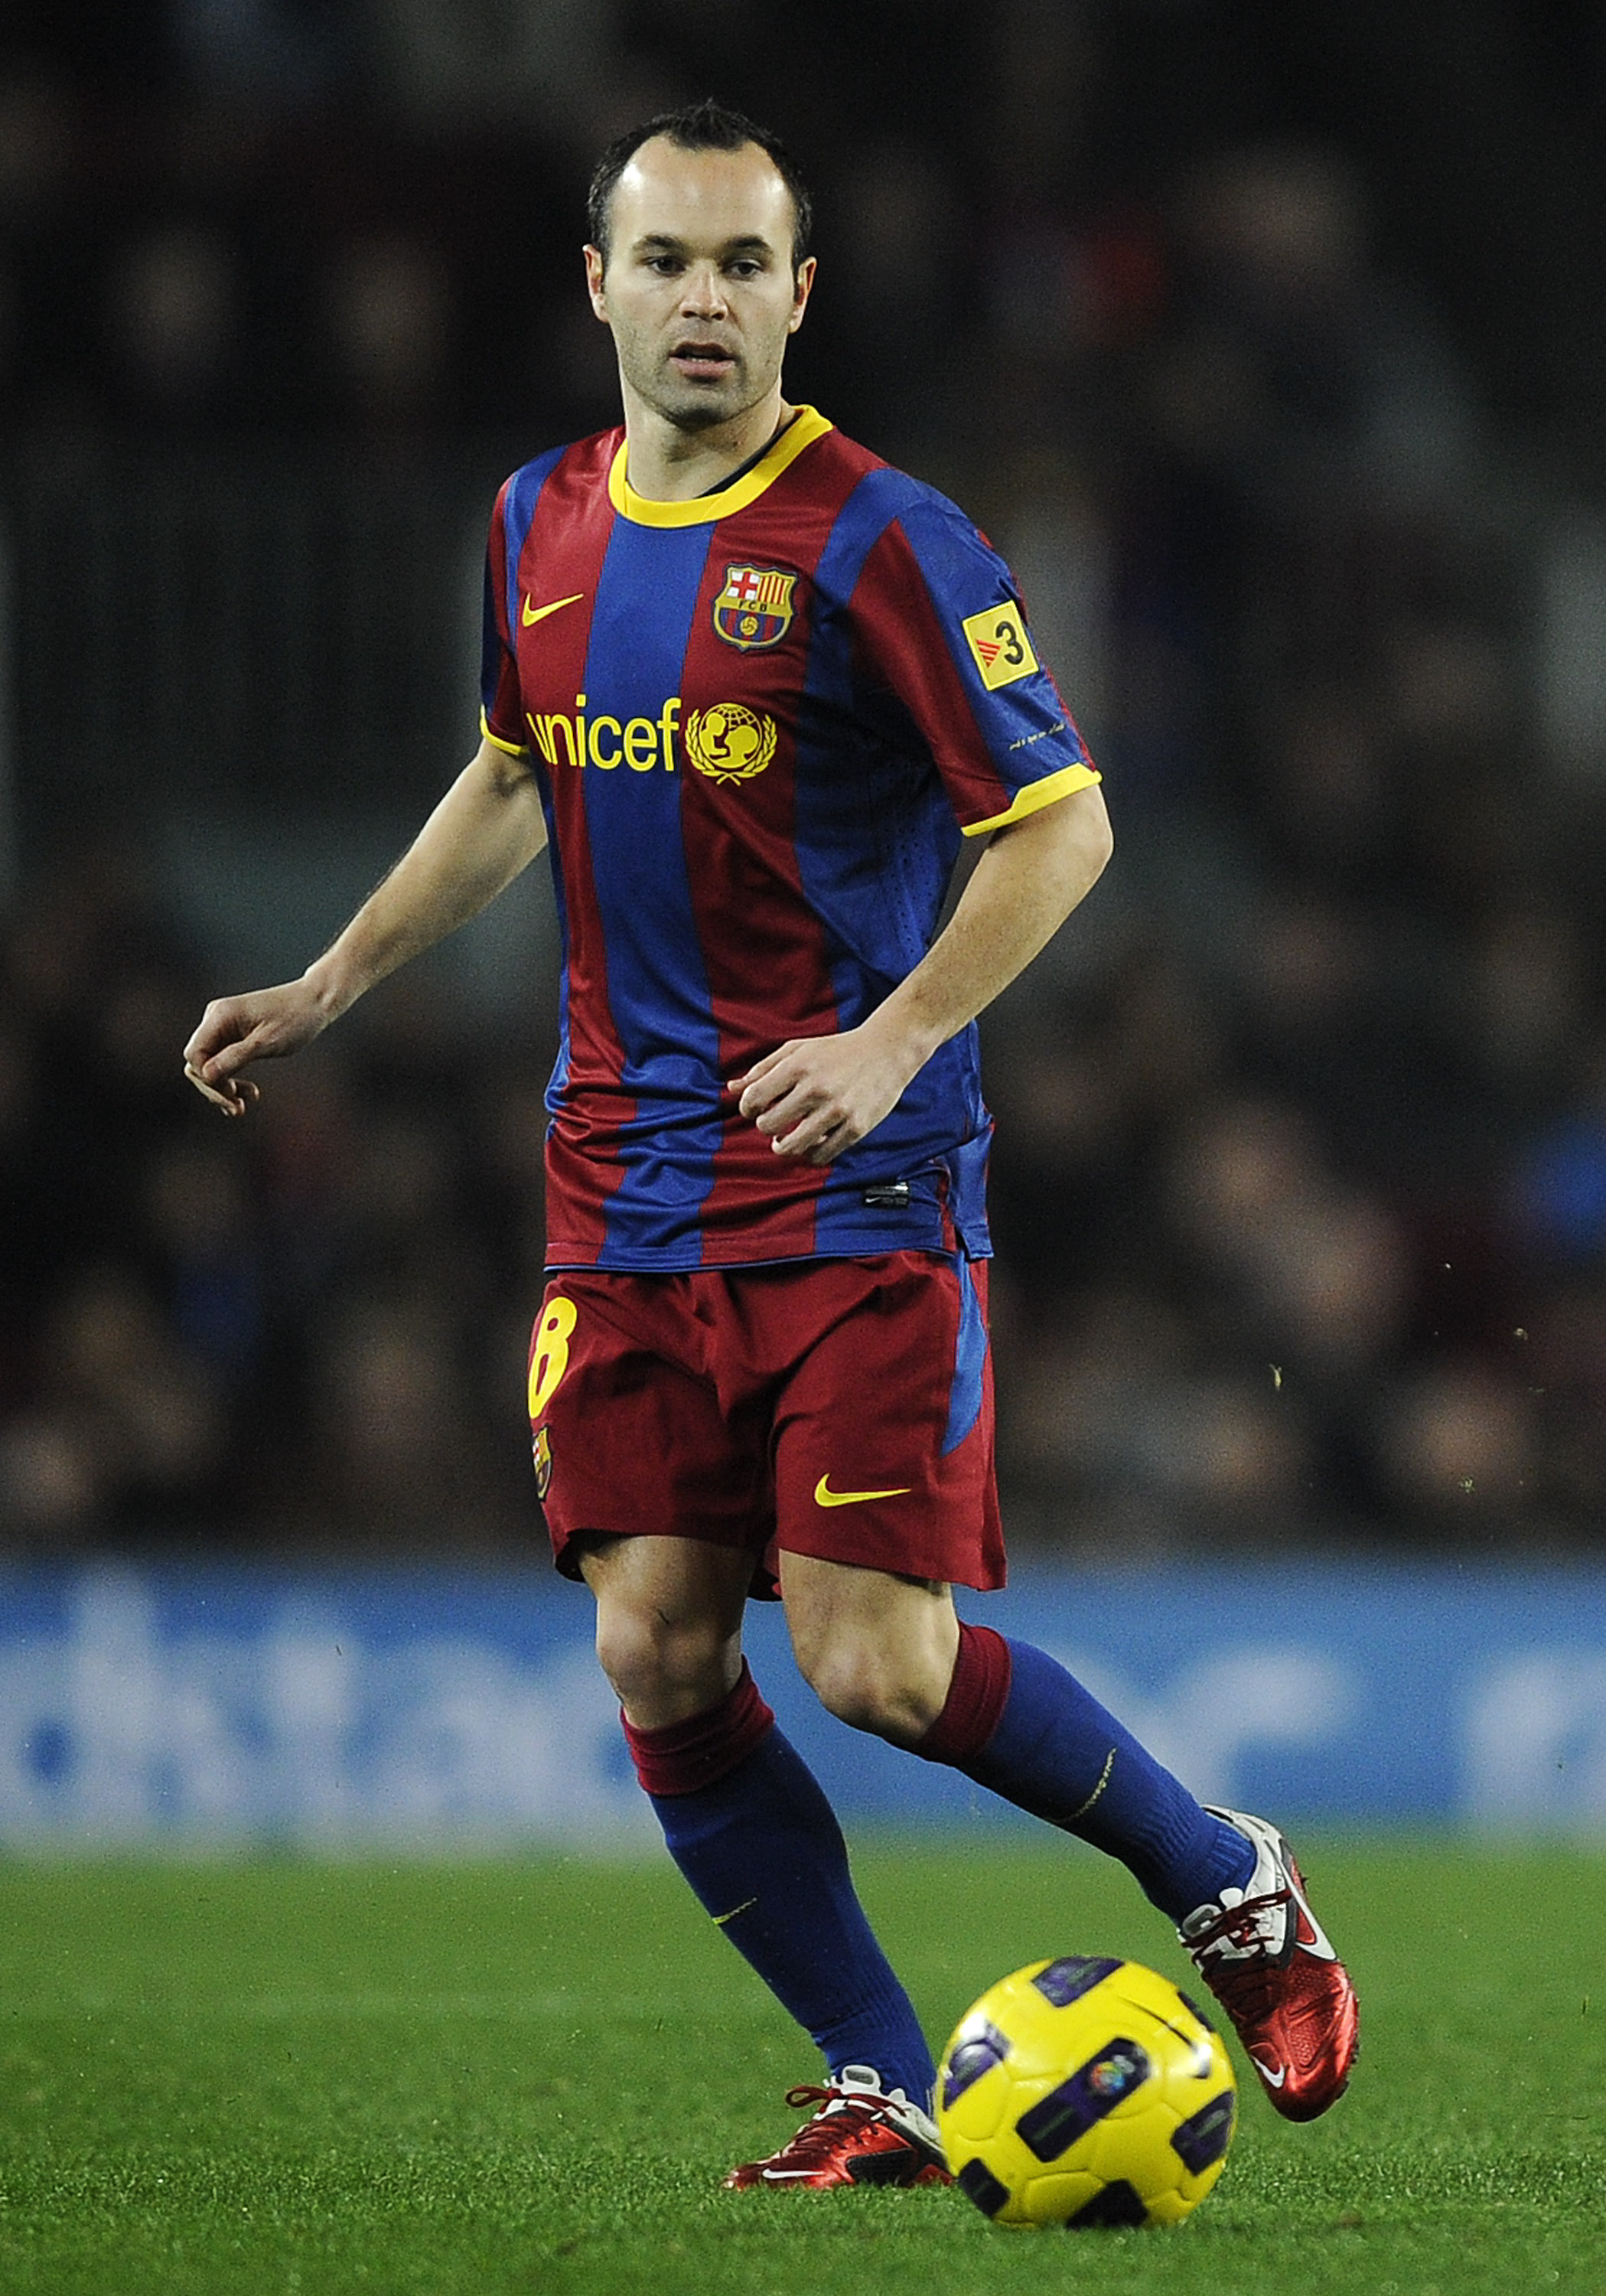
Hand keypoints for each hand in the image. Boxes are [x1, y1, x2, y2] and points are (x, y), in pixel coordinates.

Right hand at [182, 977, 332, 1115]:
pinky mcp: (233, 1035)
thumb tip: (206, 1075)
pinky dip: (231, 1078)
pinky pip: (222, 1061)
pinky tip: (247, 1094)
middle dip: (215, 1088)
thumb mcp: (267, 1042)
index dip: (207, 1079)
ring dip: (224, 1087)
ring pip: (209, 1065)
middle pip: (198, 1062)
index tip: (231, 1093)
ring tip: (242, 1106)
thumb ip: (235, 1057)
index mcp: (220, 1016)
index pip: (195, 1054)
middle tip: (238, 1109)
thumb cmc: (295, 1017)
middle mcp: (216, 1019)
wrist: (315, 1002)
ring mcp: (223, 1027)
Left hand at [735, 1021, 922, 1165]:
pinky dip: (810, 1153)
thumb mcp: (799, 1049)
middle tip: (772, 1123)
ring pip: (792, 1146)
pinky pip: (822, 1155)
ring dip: (782, 1147)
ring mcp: (838, 1110)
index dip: (747, 1108)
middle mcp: (817, 1088)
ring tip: (782, 1142)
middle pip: (768, 1125)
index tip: (755, 1109)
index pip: (754, 1098)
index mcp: (799, 1065)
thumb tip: (731, 1088)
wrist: (887, 1051)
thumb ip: (764, 1068)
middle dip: (765, 1127)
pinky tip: (811, 1142)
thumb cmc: (837, 1051)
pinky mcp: (857, 1128)